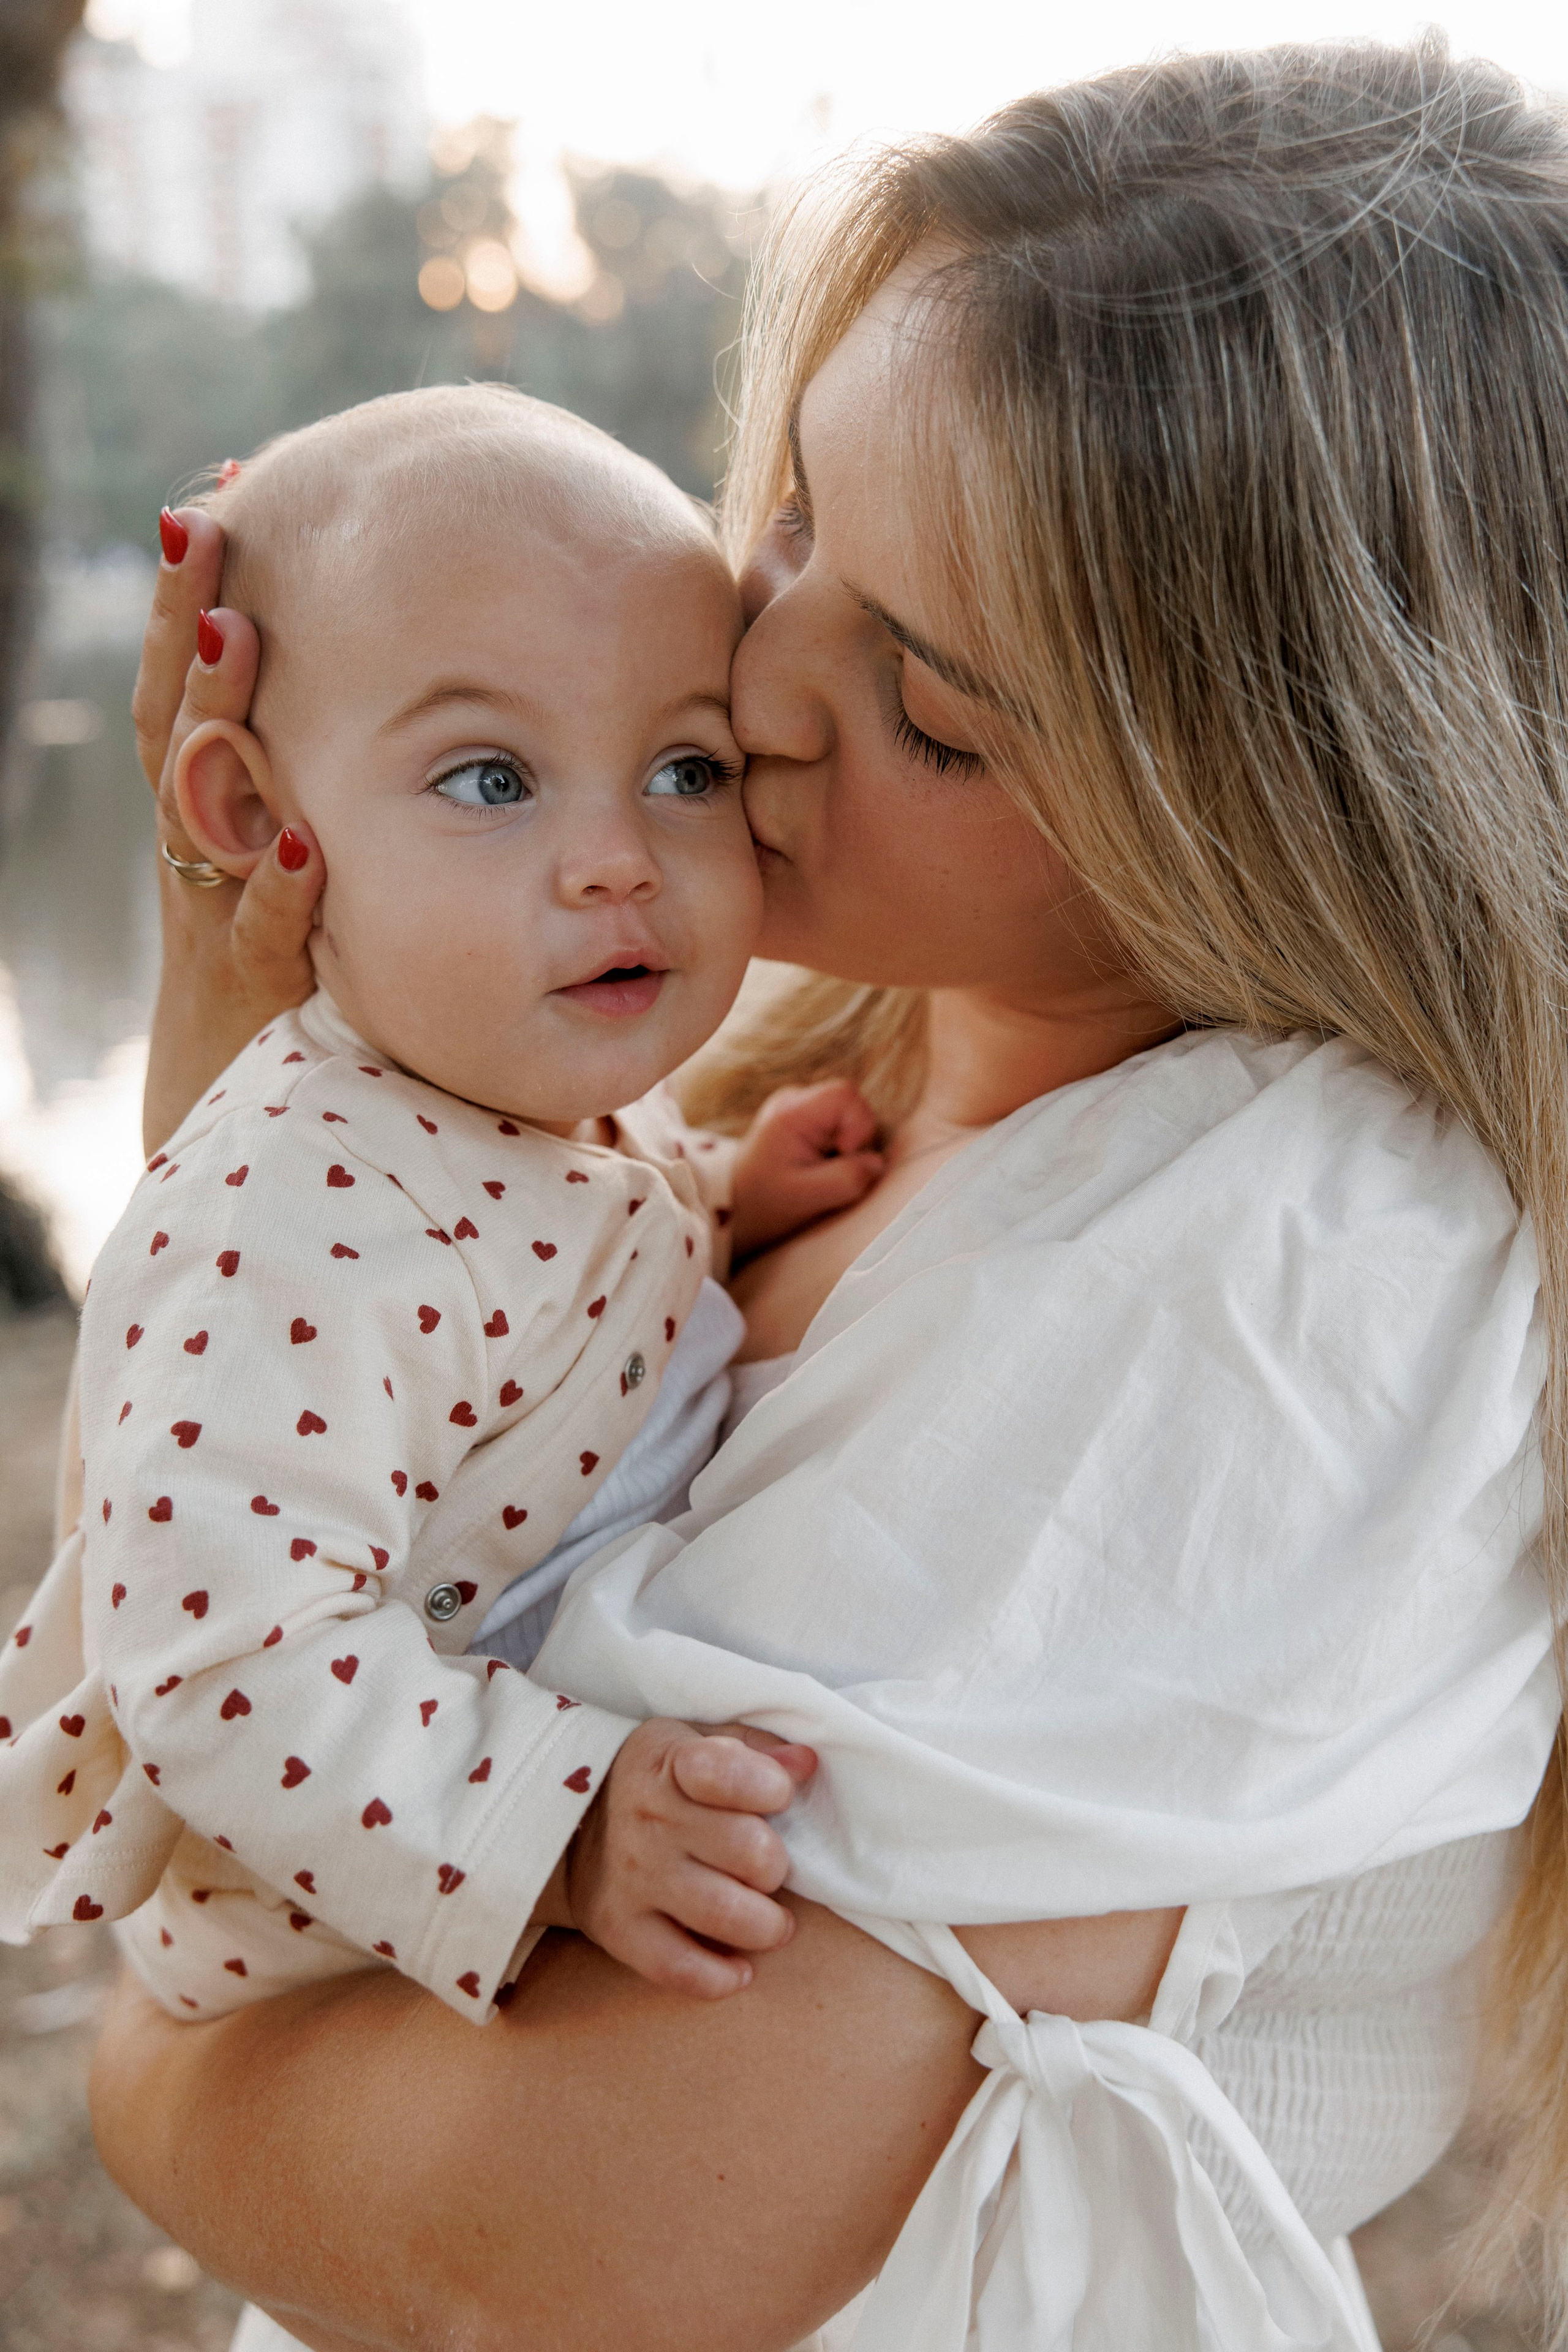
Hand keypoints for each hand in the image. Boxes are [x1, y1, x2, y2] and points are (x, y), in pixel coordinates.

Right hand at [137, 507, 324, 1151]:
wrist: (245, 1106)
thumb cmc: (297, 970)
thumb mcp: (310, 858)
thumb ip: (330, 781)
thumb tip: (396, 690)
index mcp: (216, 806)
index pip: (202, 684)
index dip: (203, 594)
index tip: (224, 491)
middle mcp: (202, 843)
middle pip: (180, 715)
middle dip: (185, 620)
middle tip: (199, 522)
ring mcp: (213, 909)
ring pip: (197, 805)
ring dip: (211, 719)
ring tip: (228, 635)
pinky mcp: (246, 987)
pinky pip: (254, 932)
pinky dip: (273, 891)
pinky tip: (298, 846)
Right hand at [559, 1719, 817, 1998]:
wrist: (568, 1826)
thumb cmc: (659, 1781)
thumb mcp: (695, 1743)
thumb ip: (754, 1749)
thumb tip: (806, 1764)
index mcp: (670, 1763)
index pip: (733, 1773)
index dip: (774, 1788)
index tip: (778, 1799)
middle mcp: (649, 1819)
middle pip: (751, 1852)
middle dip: (775, 1865)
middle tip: (768, 1870)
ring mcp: (633, 1877)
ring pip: (727, 1915)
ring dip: (767, 1925)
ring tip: (772, 1923)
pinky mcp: (620, 1929)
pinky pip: (681, 1969)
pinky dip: (720, 1978)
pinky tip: (740, 1968)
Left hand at [728, 1080, 883, 1258]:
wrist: (734, 1207)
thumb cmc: (764, 1203)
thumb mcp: (808, 1198)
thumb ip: (847, 1179)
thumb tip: (877, 1164)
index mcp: (792, 1112)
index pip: (846, 1094)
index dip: (858, 1125)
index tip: (841, 1155)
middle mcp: (794, 1100)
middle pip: (851, 1104)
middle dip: (854, 1139)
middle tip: (829, 1169)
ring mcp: (799, 1109)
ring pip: (848, 1117)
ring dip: (847, 1147)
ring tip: (820, 1171)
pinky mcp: (804, 1122)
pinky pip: (838, 1126)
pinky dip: (838, 1149)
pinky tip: (818, 1168)